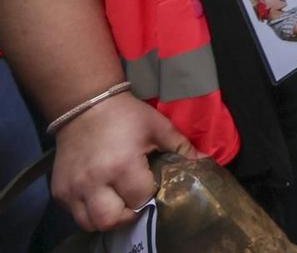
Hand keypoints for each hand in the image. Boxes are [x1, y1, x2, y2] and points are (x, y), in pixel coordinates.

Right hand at [51, 92, 189, 230]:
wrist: (86, 105)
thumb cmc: (126, 115)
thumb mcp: (159, 127)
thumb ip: (181, 148)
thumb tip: (204, 163)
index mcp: (121, 166)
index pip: (140, 199)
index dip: (151, 196)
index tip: (155, 188)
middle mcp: (93, 182)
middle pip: (110, 221)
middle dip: (128, 216)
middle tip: (136, 202)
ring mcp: (72, 188)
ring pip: (89, 223)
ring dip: (107, 218)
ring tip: (118, 202)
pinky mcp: (59, 190)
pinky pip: (75, 213)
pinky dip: (89, 211)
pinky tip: (101, 195)